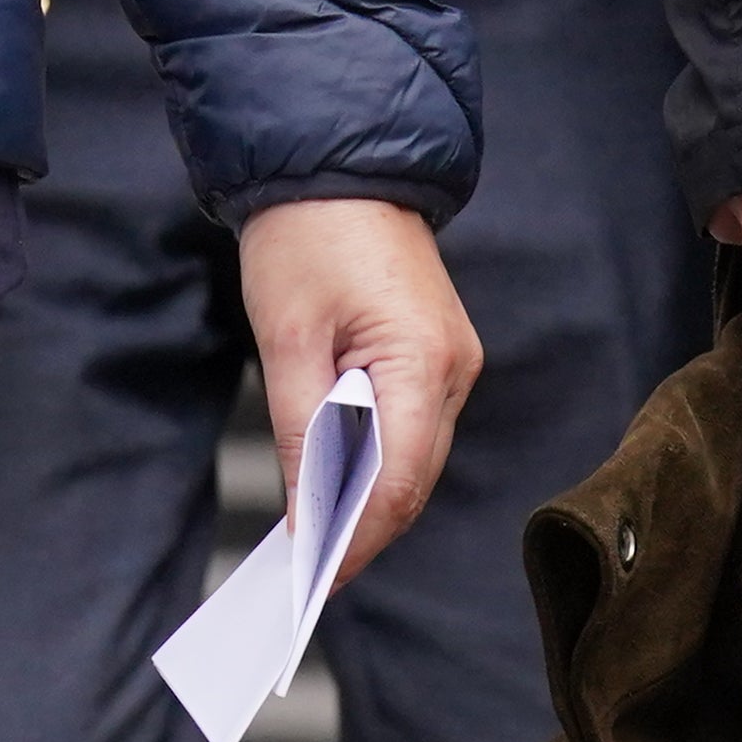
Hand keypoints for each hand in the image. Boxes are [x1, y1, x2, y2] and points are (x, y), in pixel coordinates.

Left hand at [237, 196, 478, 583]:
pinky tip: (334, 475)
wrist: (336, 164)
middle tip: (305, 569)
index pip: (399, 483)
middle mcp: (455, 368)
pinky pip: (413, 427)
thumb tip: (305, 516)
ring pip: (415, 459)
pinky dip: (376, 458)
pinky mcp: (438, 354)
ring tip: (313, 530)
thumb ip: (299, 433)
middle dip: (363, 528)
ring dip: (368, 496)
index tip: (313, 577)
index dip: (357, 539)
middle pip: (413, 479)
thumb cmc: (309, 235)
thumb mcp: (286, 337)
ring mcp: (453, 361)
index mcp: (424, 361)